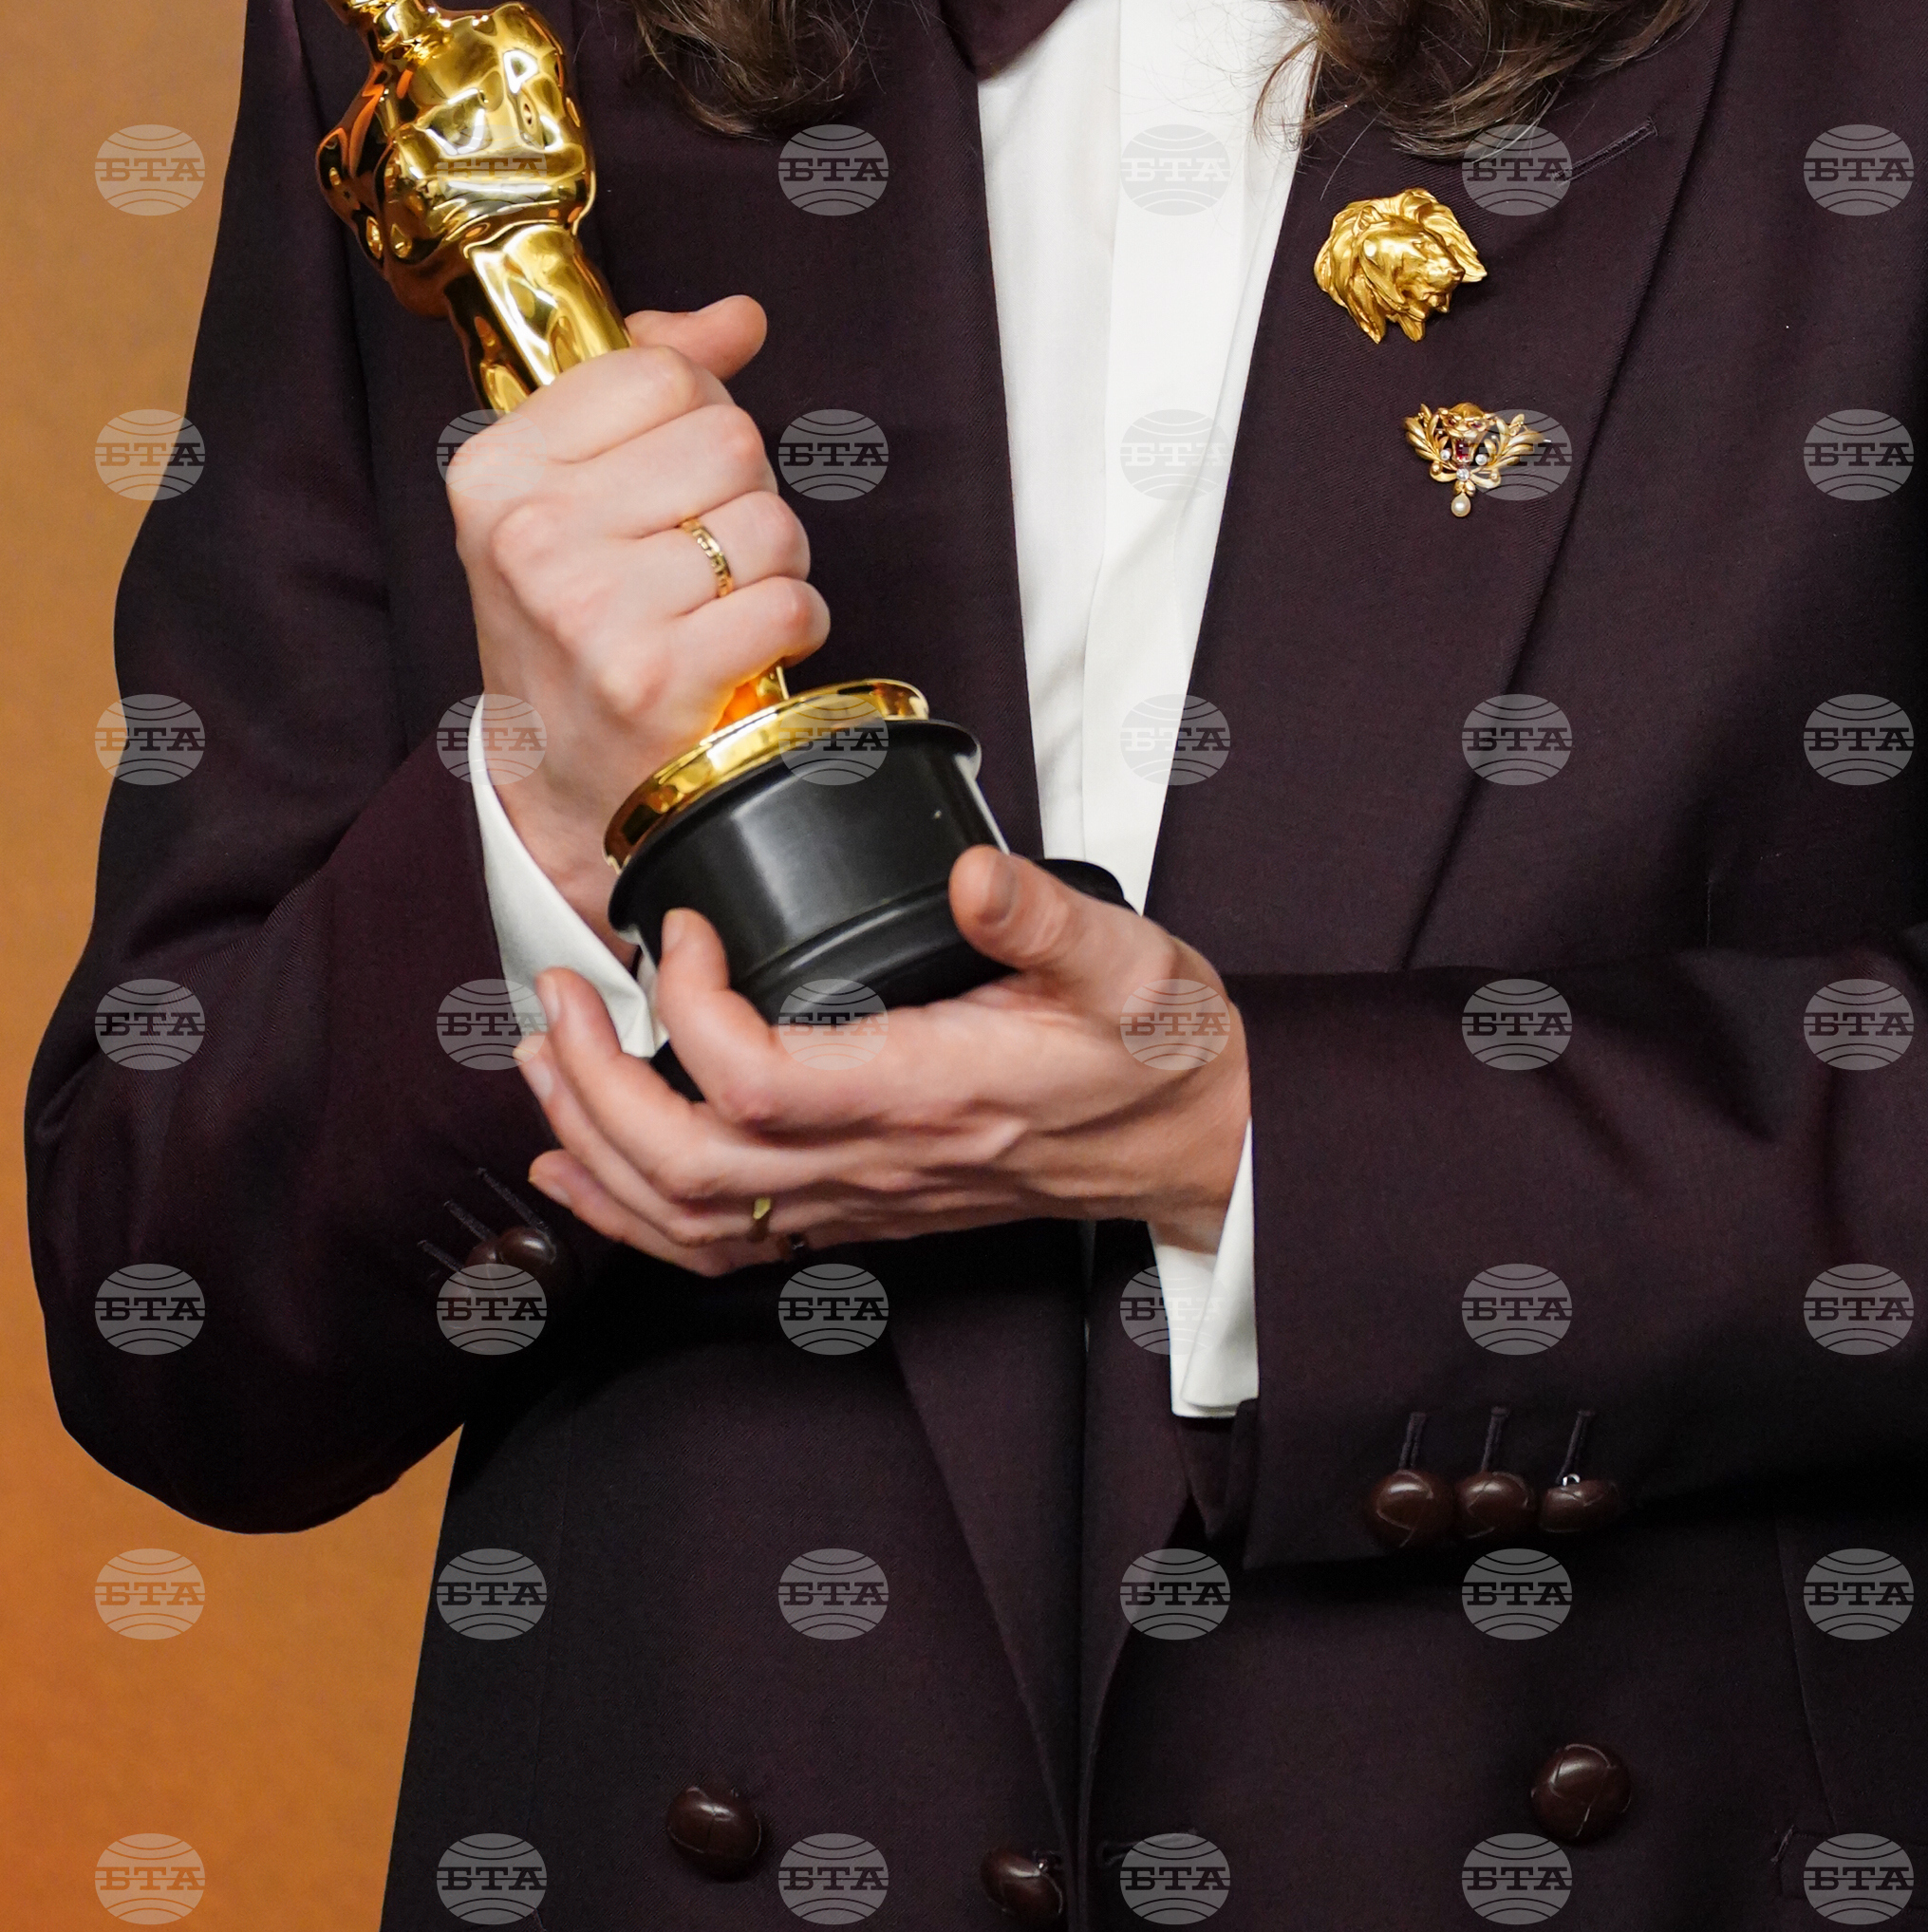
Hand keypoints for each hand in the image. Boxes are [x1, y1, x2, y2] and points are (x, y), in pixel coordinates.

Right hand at [444, 294, 831, 944]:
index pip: (659, 371)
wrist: (555, 780)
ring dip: (774, 562)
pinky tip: (746, 645)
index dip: (700, 411)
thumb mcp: (571, 491)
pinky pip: (789, 601)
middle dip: (745, 490)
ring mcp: (588, 609)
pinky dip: (794, 623)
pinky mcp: (653, 677)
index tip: (674, 466)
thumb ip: (647, 383)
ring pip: (769, 520)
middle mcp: (530, 534)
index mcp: (498, 470)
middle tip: (703, 546)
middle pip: (729, 438)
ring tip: (721, 600)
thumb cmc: (574, 618)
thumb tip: (736, 317)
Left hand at [512, 844, 1251, 1268]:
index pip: (763, 1083)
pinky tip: (578, 1168)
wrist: (1197, 1142)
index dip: (693, 1007)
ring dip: (593, 1147)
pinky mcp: (860, 1207)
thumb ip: (1047, 919)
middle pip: (692, 1166)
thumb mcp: (1132, 963)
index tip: (685, 925)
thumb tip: (973, 872)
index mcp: (932, 1093)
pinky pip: (721, 1240)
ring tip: (544, 1059)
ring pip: (691, 1216)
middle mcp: (883, 1163)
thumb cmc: (1161, 1051)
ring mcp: (864, 1198)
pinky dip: (630, 1213)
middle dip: (596, 1086)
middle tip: (560, 992)